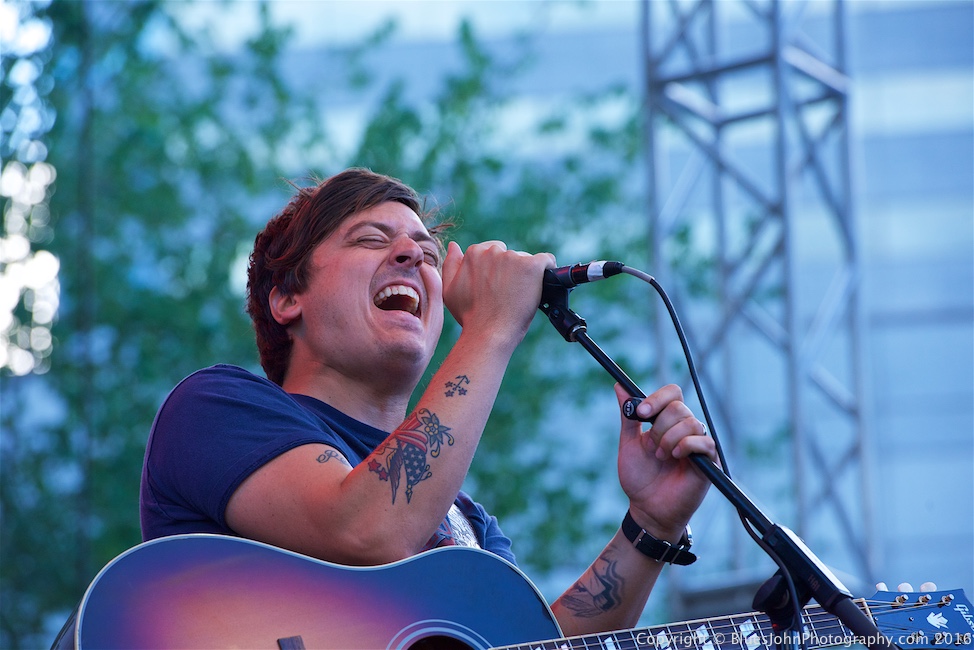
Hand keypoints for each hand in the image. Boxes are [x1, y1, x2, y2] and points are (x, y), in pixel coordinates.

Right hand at [441, 240, 554, 343]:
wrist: (488, 334)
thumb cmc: (470, 316)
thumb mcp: (449, 290)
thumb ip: (451, 264)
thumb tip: (454, 245)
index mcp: (473, 254)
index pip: (492, 252)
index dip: (496, 271)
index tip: (497, 287)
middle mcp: (492, 251)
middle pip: (509, 255)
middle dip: (510, 271)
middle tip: (508, 294)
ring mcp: (513, 257)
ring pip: (526, 261)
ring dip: (525, 275)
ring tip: (519, 297)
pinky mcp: (532, 266)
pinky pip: (546, 260)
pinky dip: (547, 270)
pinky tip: (543, 283)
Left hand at [614, 383, 716, 540]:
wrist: (647, 508)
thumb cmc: (639, 478)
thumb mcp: (629, 443)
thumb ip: (628, 416)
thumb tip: (619, 386)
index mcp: (666, 421)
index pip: (672, 393)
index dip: (656, 399)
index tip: (641, 413)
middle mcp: (684, 429)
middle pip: (678, 407)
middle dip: (659, 426)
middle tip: (651, 447)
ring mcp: (697, 444)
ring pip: (690, 422)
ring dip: (669, 439)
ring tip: (661, 457)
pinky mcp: (708, 461)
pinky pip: (704, 442)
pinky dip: (686, 446)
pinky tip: (675, 457)